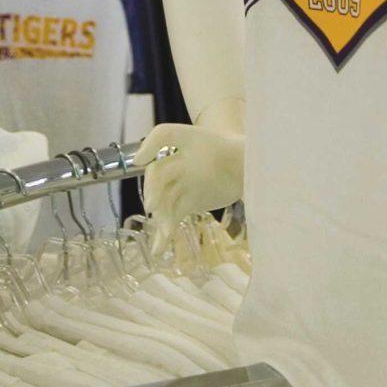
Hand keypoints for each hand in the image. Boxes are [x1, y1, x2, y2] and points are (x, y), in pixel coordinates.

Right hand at [138, 122, 243, 256]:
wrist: (246, 171)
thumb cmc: (240, 156)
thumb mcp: (240, 145)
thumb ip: (227, 151)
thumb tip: (193, 170)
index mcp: (187, 140)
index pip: (164, 136)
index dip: (150, 146)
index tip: (141, 161)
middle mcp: (178, 161)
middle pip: (158, 175)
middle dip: (154, 189)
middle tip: (153, 205)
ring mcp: (180, 184)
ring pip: (164, 199)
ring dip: (161, 214)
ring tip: (165, 232)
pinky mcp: (185, 203)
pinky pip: (170, 217)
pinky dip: (163, 233)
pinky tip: (158, 249)